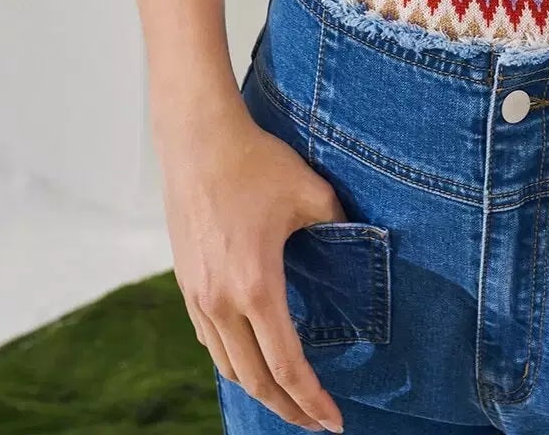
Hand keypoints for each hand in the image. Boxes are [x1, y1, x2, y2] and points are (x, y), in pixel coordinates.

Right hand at [161, 103, 347, 430]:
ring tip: (286, 400)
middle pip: (256, 380)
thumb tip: (362, 244)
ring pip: (229, 366)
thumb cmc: (255, 163)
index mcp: (257, 287)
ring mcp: (198, 296)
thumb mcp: (312, 192)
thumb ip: (340, 226)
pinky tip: (252, 359)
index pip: (288, 366)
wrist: (197, 141)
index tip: (334, 423)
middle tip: (315, 423)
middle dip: (288, 409)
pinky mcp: (186, 284)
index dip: (312, 401)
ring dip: (259, 390)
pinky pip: (211, 341)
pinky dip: (234, 361)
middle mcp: (222, 302)